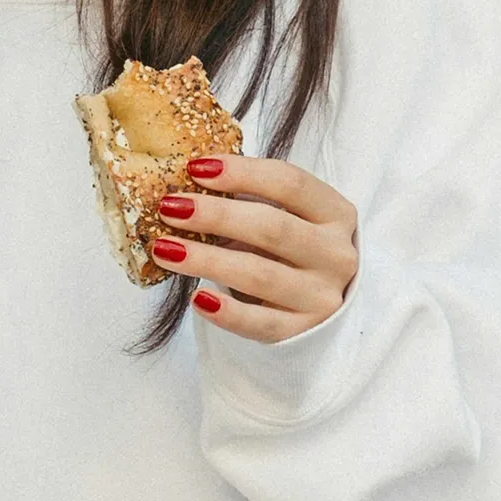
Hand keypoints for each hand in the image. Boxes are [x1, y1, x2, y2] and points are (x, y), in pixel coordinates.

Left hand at [150, 155, 359, 343]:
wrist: (323, 305)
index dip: (243, 172)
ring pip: (260, 275)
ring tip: (164, 248)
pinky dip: (227, 312)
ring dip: (206, 259)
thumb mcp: (287, 217)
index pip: (291, 183)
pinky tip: (198, 298)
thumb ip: (250, 200)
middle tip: (170, 207)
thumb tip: (186, 186)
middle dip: (216, 215)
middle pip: (272, 227)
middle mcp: (336, 255)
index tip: (196, 168)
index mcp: (335, 214)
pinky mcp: (302, 332)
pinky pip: (260, 323)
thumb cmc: (293, 250)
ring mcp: (321, 297)